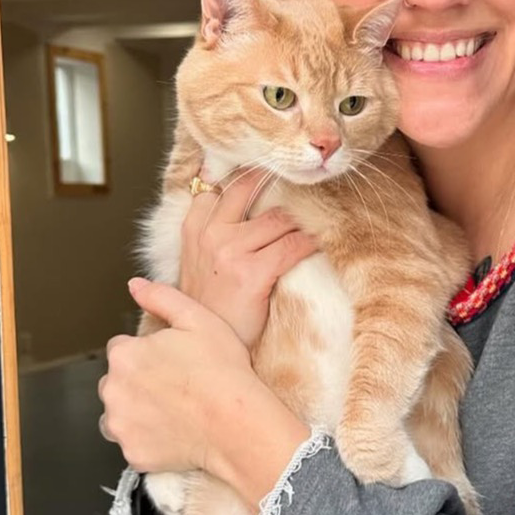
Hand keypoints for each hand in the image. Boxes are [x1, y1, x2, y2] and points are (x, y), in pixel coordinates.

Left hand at [99, 279, 308, 507]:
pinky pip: (133, 442)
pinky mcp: (132, 455)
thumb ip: (160, 297)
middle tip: (176, 383)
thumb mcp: (197, 318)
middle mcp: (113, 391)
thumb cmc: (221, 368)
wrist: (237, 422)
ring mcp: (121, 426)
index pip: (121, 348)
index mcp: (125, 355)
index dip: (148, 351)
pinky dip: (147, 437)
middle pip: (116, 380)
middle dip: (138, 380)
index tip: (172, 359)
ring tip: (174, 407)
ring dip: (137, 409)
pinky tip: (174, 429)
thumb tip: (134, 285)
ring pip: (119, 413)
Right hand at [180, 168, 316, 346]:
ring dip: (301, 220)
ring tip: (318, 216)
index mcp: (193, 228)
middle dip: (276, 180)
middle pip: (247, 188)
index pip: (219, 184)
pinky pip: (292, 245)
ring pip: (278, 218)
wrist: (208, 347)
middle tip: (301, 178)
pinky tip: (321, 243)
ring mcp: (229, 251)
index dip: (247, 173)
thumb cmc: (212, 306)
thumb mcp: (200, 262)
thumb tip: (245, 202)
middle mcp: (209, 233)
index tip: (269, 166)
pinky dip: (310, 242)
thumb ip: (215, 230)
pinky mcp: (252, 272)